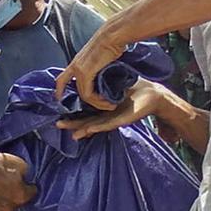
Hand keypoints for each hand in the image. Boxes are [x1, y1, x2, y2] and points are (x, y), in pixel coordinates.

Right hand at [0, 151, 34, 210]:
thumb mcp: (17, 162)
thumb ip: (26, 173)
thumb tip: (27, 178)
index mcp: (21, 196)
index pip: (32, 192)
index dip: (29, 186)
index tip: (27, 183)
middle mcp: (11, 208)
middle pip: (20, 204)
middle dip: (18, 197)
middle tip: (12, 189)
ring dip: (7, 206)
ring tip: (1, 197)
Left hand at [52, 31, 126, 110]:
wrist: (112, 35)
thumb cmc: (111, 43)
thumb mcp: (101, 57)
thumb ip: (97, 68)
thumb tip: (104, 77)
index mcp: (77, 63)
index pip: (62, 79)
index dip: (59, 90)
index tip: (58, 98)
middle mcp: (75, 67)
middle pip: (79, 92)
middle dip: (93, 102)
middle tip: (106, 106)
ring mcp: (79, 70)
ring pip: (84, 95)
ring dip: (98, 103)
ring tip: (110, 105)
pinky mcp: (85, 73)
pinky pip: (88, 94)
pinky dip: (98, 100)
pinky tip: (107, 101)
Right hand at [59, 78, 175, 140]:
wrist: (152, 95)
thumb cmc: (134, 90)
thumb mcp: (114, 84)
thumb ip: (102, 84)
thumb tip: (90, 76)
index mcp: (103, 108)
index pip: (85, 112)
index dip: (73, 112)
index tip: (60, 111)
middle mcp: (106, 115)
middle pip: (86, 121)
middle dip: (72, 123)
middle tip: (58, 124)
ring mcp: (114, 119)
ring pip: (95, 126)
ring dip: (83, 129)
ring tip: (72, 134)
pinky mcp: (122, 120)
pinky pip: (108, 124)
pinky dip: (98, 127)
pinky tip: (89, 129)